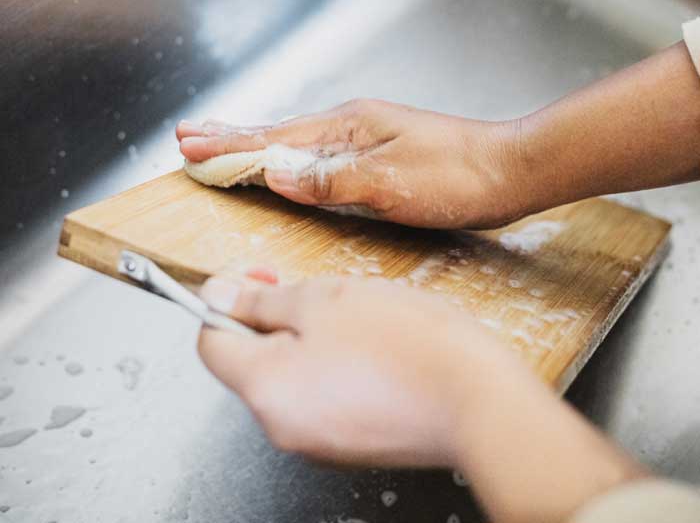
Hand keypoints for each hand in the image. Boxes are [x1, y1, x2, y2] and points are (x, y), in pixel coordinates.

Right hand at [177, 99, 523, 228]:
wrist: (506, 172)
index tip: (191, 145)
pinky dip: (287, 158)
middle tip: (190, 135)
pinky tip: (283, 162)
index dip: (230, 146)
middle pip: (278, 134)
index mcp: (347, 128)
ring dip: (255, 144)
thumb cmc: (455, 176)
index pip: (274, 140)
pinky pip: (316, 157)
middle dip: (231, 136)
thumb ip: (329, 178)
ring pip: (295, 143)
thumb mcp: (389, 181)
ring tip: (223, 142)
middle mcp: (349, 128)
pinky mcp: (376, 157)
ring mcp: (363, 140)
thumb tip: (272, 172)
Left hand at [198, 271, 644, 522]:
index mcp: (266, 388)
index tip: (260, 276)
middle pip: (253, 359)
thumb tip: (217, 295)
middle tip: (320, 291)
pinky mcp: (350, 441)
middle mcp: (282, 425)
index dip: (228, 300)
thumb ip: (260, 301)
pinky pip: (322, 394)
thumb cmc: (405, 344)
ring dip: (310, 338)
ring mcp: (318, 440)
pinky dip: (335, 364)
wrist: (477, 400)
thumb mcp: (323, 300)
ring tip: (355, 316)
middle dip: (277, 317)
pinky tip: (374, 347)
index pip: (210, 342)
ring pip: (292, 374)